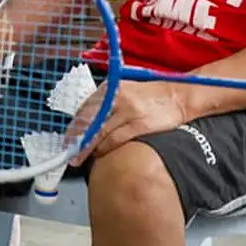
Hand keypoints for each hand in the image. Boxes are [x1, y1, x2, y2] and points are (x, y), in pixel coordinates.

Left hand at [71, 81, 187, 164]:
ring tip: (81, 157)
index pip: (84, 109)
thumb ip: (105, 104)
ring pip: (100, 132)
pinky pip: (116, 139)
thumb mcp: (123, 91)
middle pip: (89, 121)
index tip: (67, 139)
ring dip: (88, 148)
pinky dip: (105, 149)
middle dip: (76, 140)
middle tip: (69, 153)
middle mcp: (116, 97)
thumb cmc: (150, 96)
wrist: (179, 96)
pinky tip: (100, 155)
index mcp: (109, 88)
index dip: (74, 127)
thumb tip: (85, 123)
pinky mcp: (140, 123)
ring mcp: (128, 110)